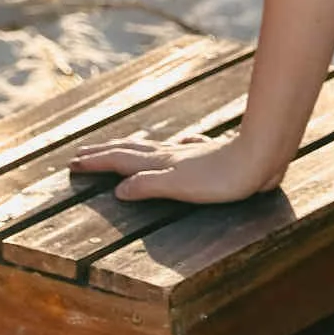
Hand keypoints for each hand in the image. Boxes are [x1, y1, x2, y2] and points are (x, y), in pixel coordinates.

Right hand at [66, 129, 285, 202]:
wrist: (260, 157)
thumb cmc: (221, 178)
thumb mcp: (179, 185)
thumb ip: (148, 185)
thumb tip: (118, 189)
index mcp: (160, 162)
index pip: (121, 160)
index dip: (96, 163)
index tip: (72, 163)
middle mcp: (171, 154)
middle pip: (132, 150)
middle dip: (105, 152)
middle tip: (82, 153)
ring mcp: (190, 153)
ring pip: (152, 148)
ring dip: (131, 148)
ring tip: (120, 146)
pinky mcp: (208, 156)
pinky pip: (178, 150)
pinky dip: (167, 149)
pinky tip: (177, 145)